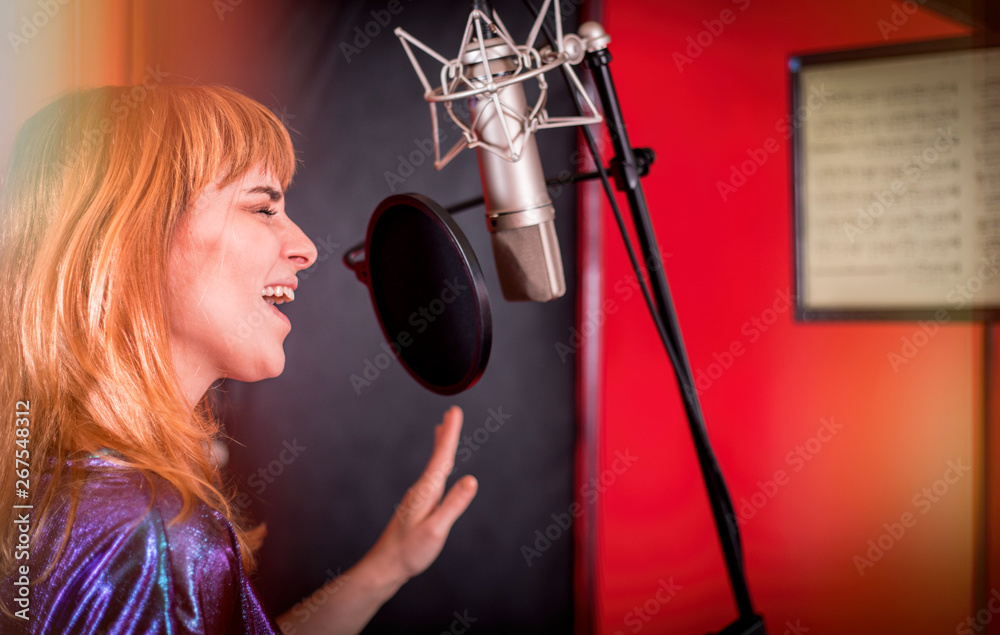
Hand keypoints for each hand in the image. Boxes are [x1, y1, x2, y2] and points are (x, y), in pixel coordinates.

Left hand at [365, 405, 477, 587]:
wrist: (384, 568)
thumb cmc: (409, 552)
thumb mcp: (436, 529)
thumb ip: (454, 504)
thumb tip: (472, 479)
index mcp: (427, 491)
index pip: (442, 457)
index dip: (450, 433)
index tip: (455, 411)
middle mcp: (421, 490)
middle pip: (436, 457)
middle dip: (446, 434)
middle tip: (452, 413)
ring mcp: (417, 498)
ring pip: (433, 466)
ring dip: (440, 447)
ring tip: (442, 431)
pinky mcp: (417, 507)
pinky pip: (431, 478)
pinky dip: (436, 465)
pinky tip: (437, 472)